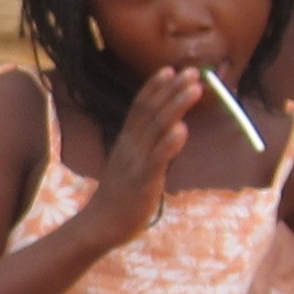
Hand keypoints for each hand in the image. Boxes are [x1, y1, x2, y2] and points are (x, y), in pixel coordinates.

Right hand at [70, 66, 198, 247]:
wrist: (99, 225)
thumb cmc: (119, 196)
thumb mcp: (131, 164)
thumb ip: (147, 147)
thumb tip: (167, 131)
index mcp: (127, 141)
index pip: (140, 107)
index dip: (155, 86)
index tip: (171, 68)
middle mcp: (130, 146)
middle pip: (151, 111)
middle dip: (173, 89)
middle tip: (192, 71)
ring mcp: (136, 162)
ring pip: (157, 129)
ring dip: (176, 106)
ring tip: (193, 89)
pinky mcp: (143, 182)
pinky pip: (157, 160)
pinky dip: (169, 143)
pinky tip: (182, 129)